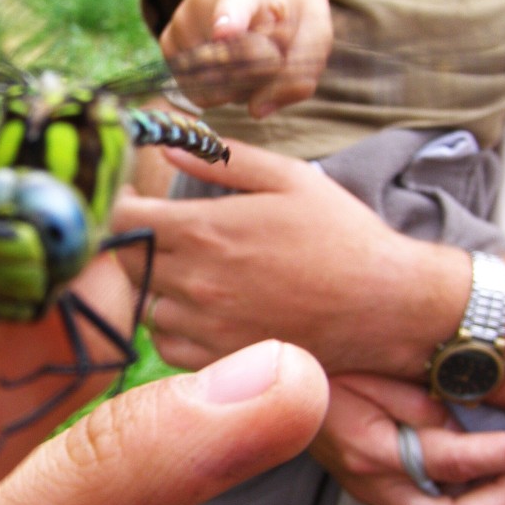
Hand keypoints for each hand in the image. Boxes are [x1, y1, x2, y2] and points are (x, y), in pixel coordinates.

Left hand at [113, 140, 463, 375]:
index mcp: (203, 230)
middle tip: (159, 231)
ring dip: (155, 284)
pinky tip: (200, 307)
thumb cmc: (341, 234)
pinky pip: (166, 343)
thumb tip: (169, 145)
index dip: (118, 204)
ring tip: (187, 269)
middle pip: (125, 260)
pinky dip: (172, 324)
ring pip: (145, 303)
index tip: (132, 199)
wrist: (386, 304)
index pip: (121, 218)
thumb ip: (222, 160)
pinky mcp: (219, 359)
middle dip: (133, 240)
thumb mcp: (288, 178)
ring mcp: (204, 326)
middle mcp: (194, 281)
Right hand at [158, 0, 331, 117]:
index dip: (229, 20)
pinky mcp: (168, 47)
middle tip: (276, 44)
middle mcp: (204, 4)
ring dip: (245, 87)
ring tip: (253, 53)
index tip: (224, 31)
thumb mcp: (315, 29)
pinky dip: (223, 92)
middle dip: (265, 75)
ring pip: (216, 89)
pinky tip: (233, 64)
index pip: (235, 5)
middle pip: (234, 68)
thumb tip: (257, 112)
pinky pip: (199, 95)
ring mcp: (182, 26)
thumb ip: (300, 73)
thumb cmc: (289, 8)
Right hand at [310, 374, 504, 504]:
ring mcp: (371, 488)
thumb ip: (420, 401)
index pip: (459, 461)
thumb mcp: (372, 365)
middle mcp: (371, 482)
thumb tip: (465, 431)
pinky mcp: (375, 482)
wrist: (272, 370)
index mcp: (369, 449)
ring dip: (502, 498)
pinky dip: (480, 494)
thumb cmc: (319, 358)